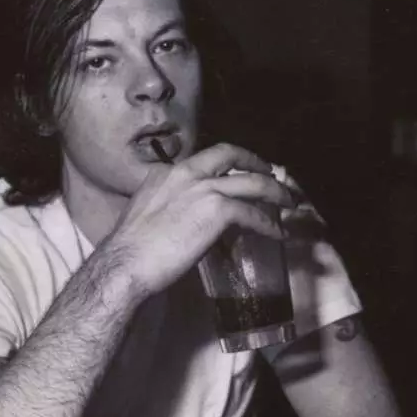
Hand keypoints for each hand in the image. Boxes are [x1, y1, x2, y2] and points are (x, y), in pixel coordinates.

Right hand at [103, 143, 295, 298]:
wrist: (128, 262)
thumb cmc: (132, 247)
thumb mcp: (148, 211)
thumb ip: (171, 204)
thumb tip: (191, 216)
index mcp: (167, 172)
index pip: (203, 160)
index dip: (225, 165)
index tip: (236, 173)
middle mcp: (186, 173)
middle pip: (230, 154)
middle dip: (254, 161)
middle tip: (270, 173)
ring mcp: (203, 189)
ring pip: (252, 182)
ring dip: (275, 192)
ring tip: (288, 202)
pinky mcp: (217, 210)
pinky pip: (253, 213)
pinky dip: (268, 224)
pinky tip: (277, 233)